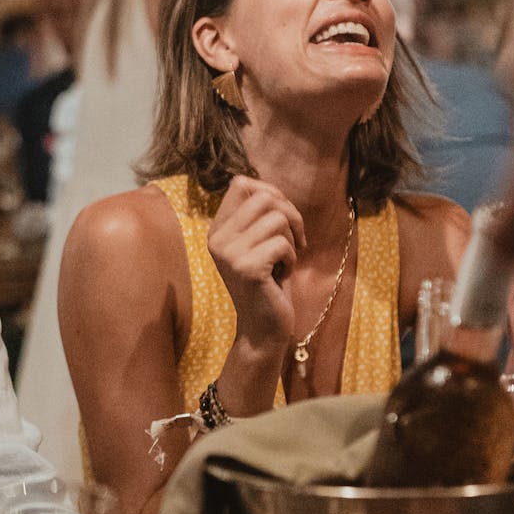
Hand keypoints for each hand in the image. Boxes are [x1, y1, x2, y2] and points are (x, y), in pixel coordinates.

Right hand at [205, 180, 304, 353]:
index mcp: (217, 230)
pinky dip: (292, 258)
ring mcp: (229, 254)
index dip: (270, 193)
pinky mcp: (246, 268)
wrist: (263, 329)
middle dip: (290, 214)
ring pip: (277, 219)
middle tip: (296, 240)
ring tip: (285, 260)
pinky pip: (283, 243)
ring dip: (293, 239)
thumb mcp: (257, 244)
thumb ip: (257, 217)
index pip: (241, 184)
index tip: (282, 218)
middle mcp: (217, 239)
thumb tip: (267, 187)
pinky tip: (282, 274)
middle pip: (264, 197)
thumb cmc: (268, 283)